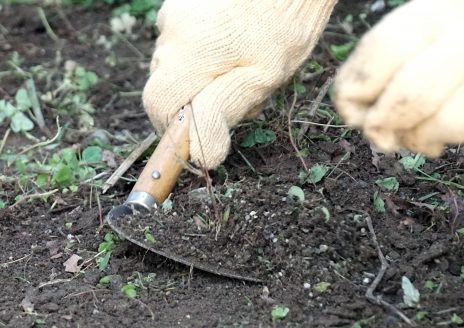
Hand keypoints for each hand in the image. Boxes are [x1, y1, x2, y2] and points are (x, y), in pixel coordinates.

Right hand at [143, 0, 335, 168]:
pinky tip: (235, 49)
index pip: (158, 106)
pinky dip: (204, 57)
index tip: (200, 137)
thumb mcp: (260, 78)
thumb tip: (200, 155)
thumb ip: (222, 114)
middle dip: (194, 103)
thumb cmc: (285, 26)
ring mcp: (174, 13)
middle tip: (239, 96)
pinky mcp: (183, 4)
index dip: (175, 130)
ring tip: (243, 69)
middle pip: (165, 85)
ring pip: (176, 64)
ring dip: (201, 78)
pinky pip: (183, 43)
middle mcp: (171, 31)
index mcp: (186, 53)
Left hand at [334, 0, 463, 155]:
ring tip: (423, 125)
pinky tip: (463, 115)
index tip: (356, 103)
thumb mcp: (411, 28)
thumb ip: (375, 64)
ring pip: (449, 128)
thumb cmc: (452, 30)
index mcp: (431, 17)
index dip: (359, 88)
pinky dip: (463, 135)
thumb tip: (353, 112)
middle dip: (387, 122)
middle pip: (415, 97)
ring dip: (424, 137)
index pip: (384, 52)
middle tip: (381, 128)